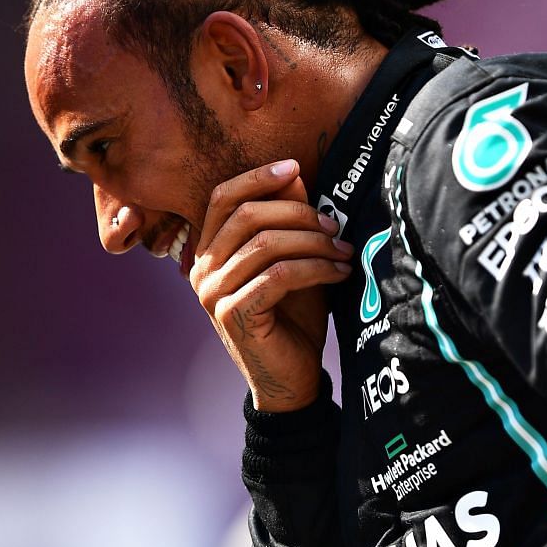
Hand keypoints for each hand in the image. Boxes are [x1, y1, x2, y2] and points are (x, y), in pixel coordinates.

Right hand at [189, 159, 351, 412]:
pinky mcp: (234, 314)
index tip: (295, 167)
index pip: (224, 198)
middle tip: (334, 225)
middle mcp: (203, 270)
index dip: (258, 177)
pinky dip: (315, 268)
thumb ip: (289, 220)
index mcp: (211, 251)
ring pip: (265, 245)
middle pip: (246, 216)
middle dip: (298, 213)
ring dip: (313, 243)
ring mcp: (213, 293)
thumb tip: (293, 174)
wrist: (291, 378)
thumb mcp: (294, 260)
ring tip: (344, 250)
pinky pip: (277, 275)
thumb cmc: (292, 317)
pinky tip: (339, 272)